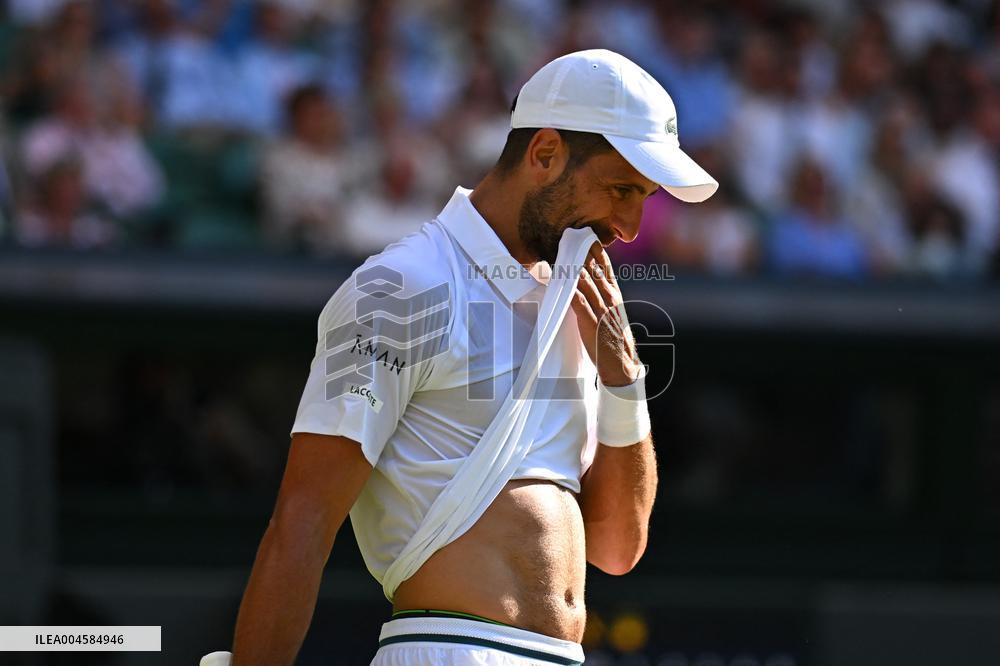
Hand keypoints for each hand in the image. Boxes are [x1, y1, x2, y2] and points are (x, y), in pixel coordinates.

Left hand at [571, 242, 641, 386]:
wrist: (622, 363)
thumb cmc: (614, 339)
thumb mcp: (613, 313)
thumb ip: (603, 297)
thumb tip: (587, 282)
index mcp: (615, 295)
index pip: (605, 266)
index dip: (596, 250)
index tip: (587, 235)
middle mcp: (609, 299)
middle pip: (594, 269)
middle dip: (582, 253)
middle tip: (570, 237)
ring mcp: (601, 310)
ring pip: (586, 282)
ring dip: (573, 267)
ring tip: (561, 252)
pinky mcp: (592, 323)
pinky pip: (579, 303)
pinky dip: (571, 290)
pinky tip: (562, 281)